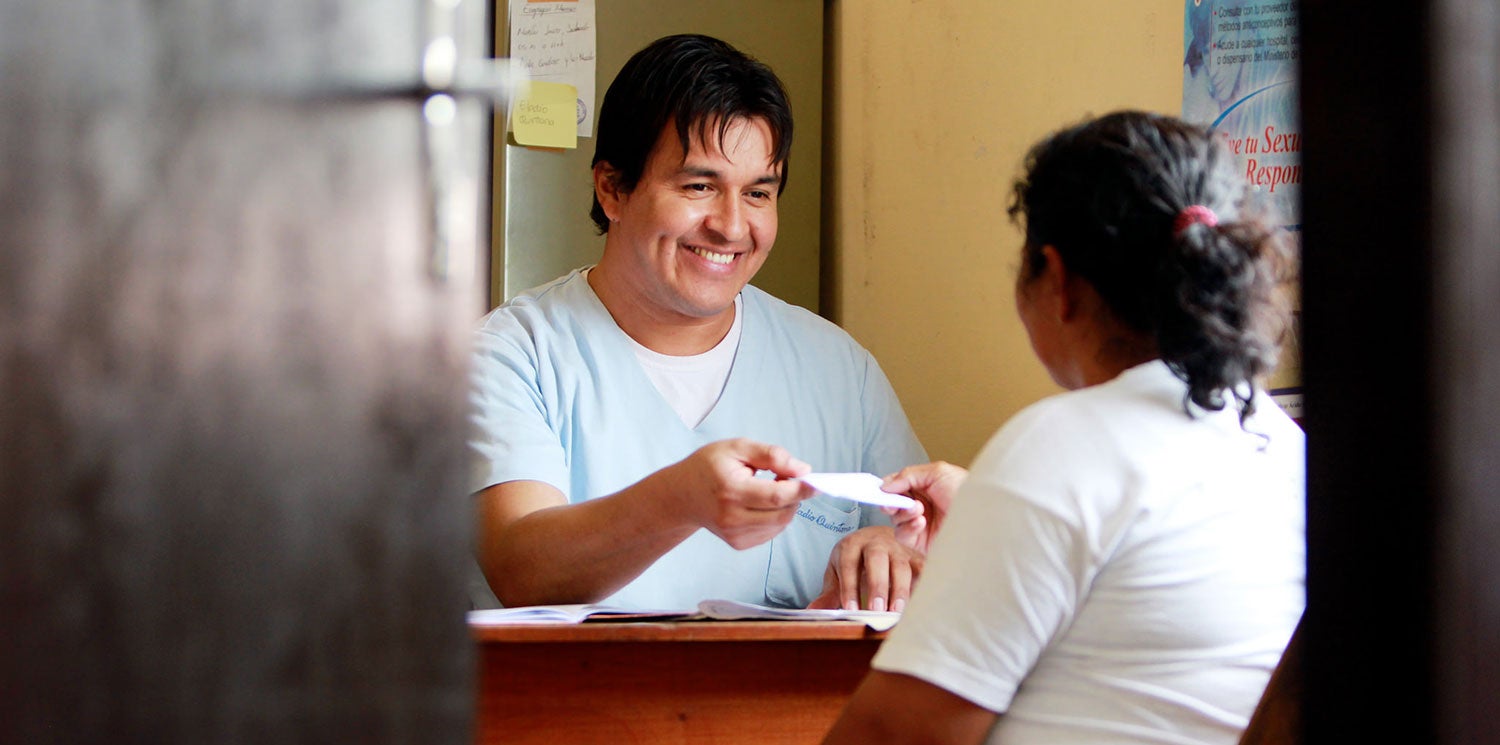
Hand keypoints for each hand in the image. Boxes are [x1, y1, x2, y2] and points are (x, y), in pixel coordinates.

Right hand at [660, 438, 815, 549]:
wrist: (683, 495)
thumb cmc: (710, 466)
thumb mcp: (738, 447)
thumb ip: (772, 455)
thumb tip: (803, 470)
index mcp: (731, 490)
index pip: (776, 496)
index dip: (800, 490)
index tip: (815, 482)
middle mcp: (731, 517)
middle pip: (782, 513)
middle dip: (794, 497)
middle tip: (786, 478)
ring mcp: (734, 534)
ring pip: (780, 524)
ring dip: (786, 506)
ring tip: (769, 488)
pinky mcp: (738, 543)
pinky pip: (771, 532)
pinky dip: (776, 517)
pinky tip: (760, 504)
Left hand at [806, 526, 923, 612]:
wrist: (877, 539)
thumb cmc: (854, 561)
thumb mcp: (838, 573)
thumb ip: (829, 593)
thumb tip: (812, 611)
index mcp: (851, 545)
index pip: (848, 564)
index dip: (849, 587)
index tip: (851, 609)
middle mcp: (875, 543)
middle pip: (876, 559)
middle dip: (877, 585)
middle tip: (876, 610)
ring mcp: (897, 548)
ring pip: (900, 565)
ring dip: (900, 589)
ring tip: (897, 612)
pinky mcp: (915, 556)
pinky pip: (921, 568)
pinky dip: (923, 584)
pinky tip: (920, 603)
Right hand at [879, 461, 967, 553]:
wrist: (983, 517)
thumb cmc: (967, 492)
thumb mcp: (937, 472)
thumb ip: (908, 475)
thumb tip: (885, 485)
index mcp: (924, 486)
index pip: (897, 486)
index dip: (886, 488)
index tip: (879, 490)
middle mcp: (921, 504)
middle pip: (892, 503)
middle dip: (890, 501)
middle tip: (893, 502)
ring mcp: (920, 523)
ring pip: (895, 519)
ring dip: (903, 512)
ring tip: (918, 509)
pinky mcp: (921, 541)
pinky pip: (903, 535)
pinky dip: (908, 527)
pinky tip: (920, 521)